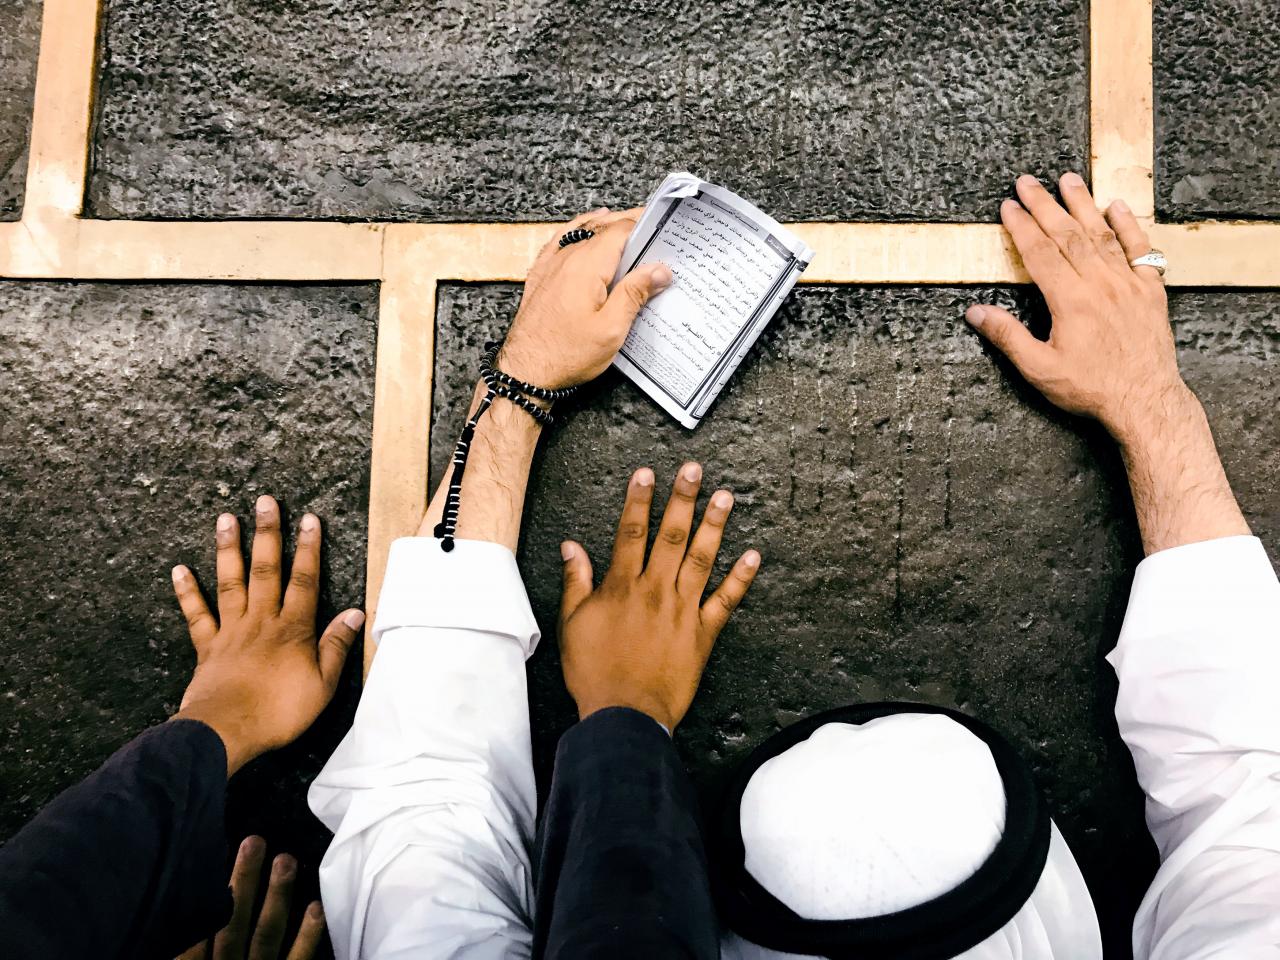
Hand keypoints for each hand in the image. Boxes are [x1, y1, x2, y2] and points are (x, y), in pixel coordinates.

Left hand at [172, 495, 363, 774]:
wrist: (226, 732)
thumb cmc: (279, 712)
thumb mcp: (322, 685)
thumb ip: (335, 647)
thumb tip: (353, 615)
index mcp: (292, 630)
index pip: (304, 581)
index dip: (308, 549)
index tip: (309, 520)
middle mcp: (261, 622)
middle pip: (265, 571)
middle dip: (267, 534)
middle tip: (266, 502)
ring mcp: (231, 631)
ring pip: (230, 582)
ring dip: (228, 549)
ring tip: (226, 518)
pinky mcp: (207, 647)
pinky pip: (196, 615)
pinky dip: (187, 591)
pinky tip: (180, 569)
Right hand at [176, 836, 324, 959]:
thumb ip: (186, 949)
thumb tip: (184, 922)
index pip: (192, 941)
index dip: (198, 906)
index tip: (206, 861)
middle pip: (232, 926)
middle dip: (243, 883)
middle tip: (254, 841)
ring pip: (266, 935)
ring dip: (277, 896)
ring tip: (285, 860)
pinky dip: (307, 936)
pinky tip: (316, 907)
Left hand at [497, 207, 672, 388]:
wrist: (526, 371)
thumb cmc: (565, 355)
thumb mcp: (611, 329)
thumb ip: (635, 293)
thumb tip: (658, 270)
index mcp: (586, 266)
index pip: (620, 230)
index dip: (644, 225)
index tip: (663, 229)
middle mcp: (566, 258)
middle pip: (602, 227)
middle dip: (629, 223)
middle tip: (653, 229)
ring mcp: (550, 265)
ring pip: (583, 232)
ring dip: (606, 227)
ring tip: (628, 228)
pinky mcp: (541, 276)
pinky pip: (561, 241)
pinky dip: (578, 232)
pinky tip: (585, 231)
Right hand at [558, 464, 760, 730]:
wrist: (624, 715)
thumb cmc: (595, 673)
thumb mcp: (573, 625)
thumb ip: (576, 583)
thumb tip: (572, 548)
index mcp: (622, 587)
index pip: (630, 533)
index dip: (638, 500)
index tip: (647, 474)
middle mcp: (655, 592)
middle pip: (670, 536)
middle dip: (682, 499)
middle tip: (694, 470)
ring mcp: (682, 611)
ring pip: (701, 559)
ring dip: (713, 526)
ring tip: (724, 497)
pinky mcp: (702, 634)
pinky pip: (725, 601)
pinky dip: (740, 578)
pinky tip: (753, 556)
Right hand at [968, 173, 1248, 553]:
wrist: (1145, 401)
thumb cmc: (1090, 389)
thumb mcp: (1039, 369)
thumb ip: (1007, 337)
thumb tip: (975, 312)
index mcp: (1070, 300)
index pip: (1040, 253)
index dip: (1021, 227)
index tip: (1008, 205)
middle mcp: (1100, 284)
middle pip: (1068, 235)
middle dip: (1044, 205)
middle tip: (1027, 181)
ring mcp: (1128, 284)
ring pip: (1102, 235)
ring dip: (1082, 205)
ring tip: (1067, 180)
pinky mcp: (1150, 291)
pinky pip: (1141, 249)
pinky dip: (1128, 226)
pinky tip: (1116, 207)